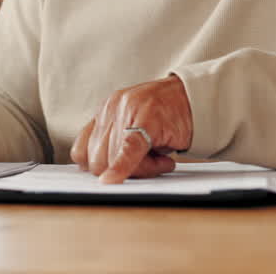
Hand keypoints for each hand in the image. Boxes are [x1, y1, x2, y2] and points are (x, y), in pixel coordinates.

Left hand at [70, 75, 192, 184]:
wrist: (194, 96)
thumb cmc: (165, 116)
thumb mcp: (133, 127)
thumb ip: (115, 145)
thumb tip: (104, 176)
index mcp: (105, 111)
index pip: (81, 150)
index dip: (96, 169)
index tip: (111, 176)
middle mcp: (111, 108)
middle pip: (97, 160)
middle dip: (120, 173)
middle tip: (147, 167)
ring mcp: (126, 111)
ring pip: (113, 159)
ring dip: (139, 170)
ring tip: (161, 160)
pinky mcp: (146, 120)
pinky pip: (127, 151)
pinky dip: (122, 168)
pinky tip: (118, 178)